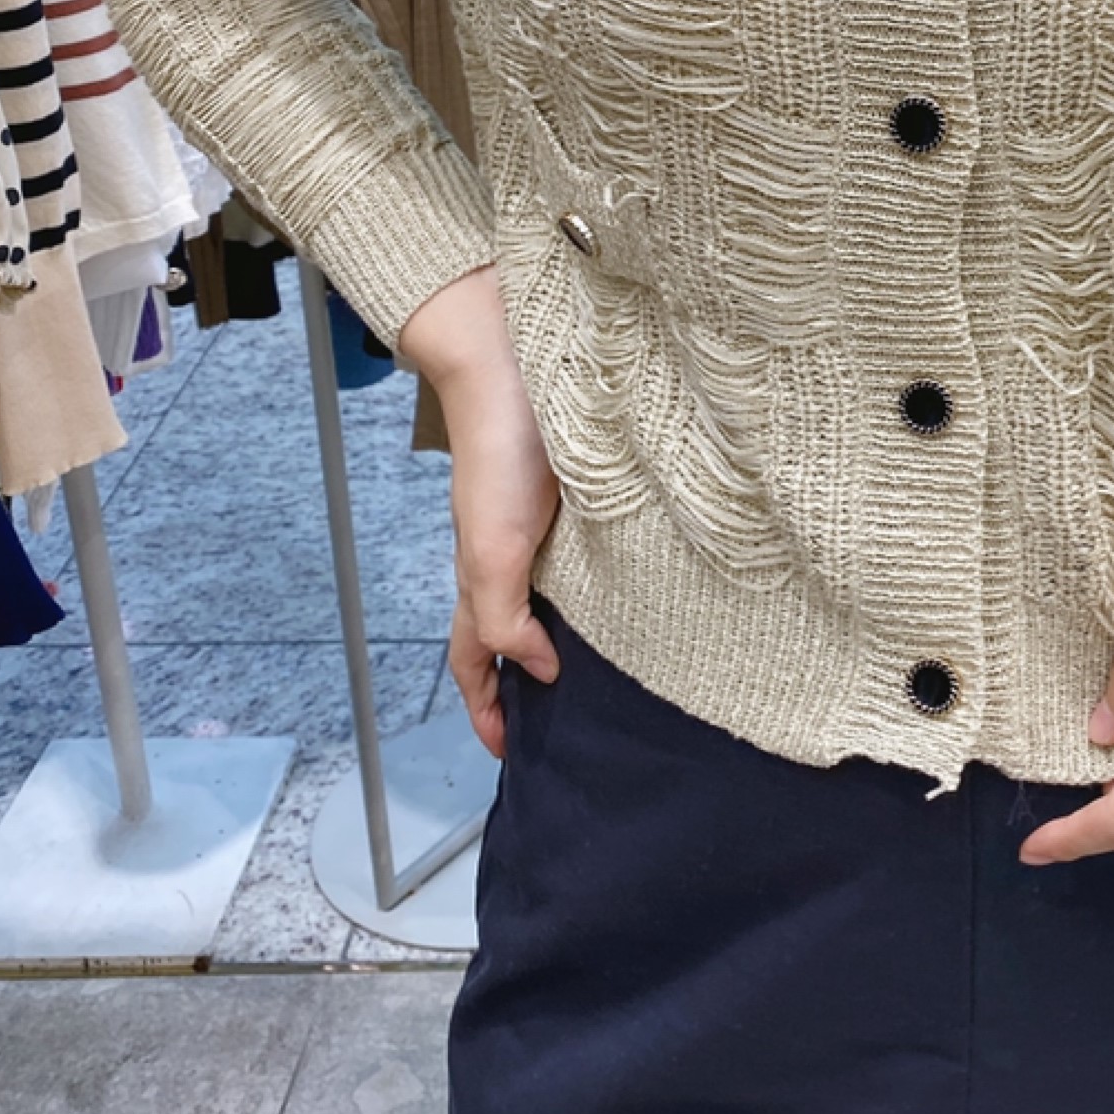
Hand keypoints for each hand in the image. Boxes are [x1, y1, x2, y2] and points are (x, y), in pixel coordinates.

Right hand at [400, 266, 561, 758]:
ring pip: (552, 597)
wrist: (518, 361)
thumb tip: (540, 672)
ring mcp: (548, 525)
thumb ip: (502, 616)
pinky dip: (605, 590)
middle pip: (511, 633)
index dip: (485, 708)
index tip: (509, 752)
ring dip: (571, 639)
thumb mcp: (491, 549)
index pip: (474, 658)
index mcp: (482, 572)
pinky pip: (591, 559)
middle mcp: (514, 554)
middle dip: (527, 683)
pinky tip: (639, 596)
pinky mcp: (588, 497)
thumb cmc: (499, 450)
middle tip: (565, 724)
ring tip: (608, 675)